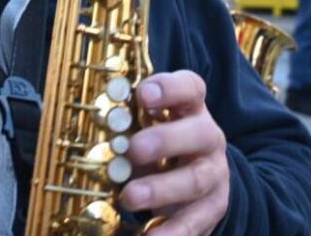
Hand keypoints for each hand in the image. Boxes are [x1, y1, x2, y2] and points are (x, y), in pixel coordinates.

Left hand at [121, 71, 229, 235]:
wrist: (203, 181)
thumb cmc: (164, 147)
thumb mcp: (150, 129)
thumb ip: (130, 127)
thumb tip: (96, 129)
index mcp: (191, 109)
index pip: (190, 88)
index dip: (170, 88)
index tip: (144, 94)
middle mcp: (208, 138)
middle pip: (198, 133)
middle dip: (165, 141)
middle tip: (133, 149)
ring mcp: (214, 174)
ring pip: (195, 179)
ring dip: (161, 189)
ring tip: (130, 197)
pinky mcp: (212, 208)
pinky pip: (194, 221)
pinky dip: (171, 232)